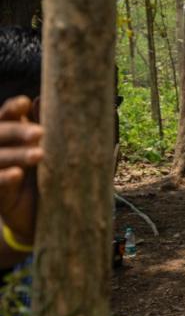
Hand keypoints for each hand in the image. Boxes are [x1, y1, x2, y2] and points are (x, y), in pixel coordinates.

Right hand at [0, 96, 42, 244]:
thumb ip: (44, 127)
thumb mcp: (49, 151)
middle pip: (0, 134)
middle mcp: (0, 150)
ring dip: (17, 155)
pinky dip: (4, 178)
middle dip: (17, 131)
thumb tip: (41, 99)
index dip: (12, 109)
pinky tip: (16, 174)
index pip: (6, 117)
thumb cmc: (46, 175)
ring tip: (39, 155)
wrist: (41, 215)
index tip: (24, 103)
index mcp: (12, 136)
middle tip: (40, 133)